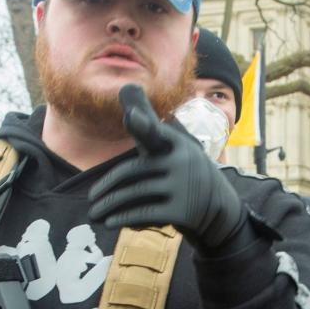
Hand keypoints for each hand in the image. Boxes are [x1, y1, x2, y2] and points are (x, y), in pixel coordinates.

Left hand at [87, 85, 245, 250]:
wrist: (218, 208)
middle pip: (132, 172)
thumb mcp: (170, 144)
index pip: (155, 133)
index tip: (132, 116)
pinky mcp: (183, 210)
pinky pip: (145, 213)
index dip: (143, 124)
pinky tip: (110, 222)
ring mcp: (183, 187)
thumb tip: (127, 86)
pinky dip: (125, 218)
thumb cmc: (182, 170)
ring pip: (135, 194)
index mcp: (177, 142)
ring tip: (95, 213)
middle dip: (107, 188)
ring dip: (110, 206)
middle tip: (91, 198)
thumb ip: (147, 121)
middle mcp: (182, 162)